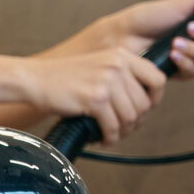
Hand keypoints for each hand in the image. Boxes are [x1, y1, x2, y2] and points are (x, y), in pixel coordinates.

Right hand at [20, 42, 171, 143]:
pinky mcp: (95, 99)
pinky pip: (113, 126)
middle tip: (123, 128)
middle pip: (144, 104)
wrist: (35, 79)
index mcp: (122, 55)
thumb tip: (143, 103)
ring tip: (112, 134)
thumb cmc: (63, 77)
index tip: (145, 109)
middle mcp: (118, 66)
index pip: (157, 78)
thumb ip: (121, 76)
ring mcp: (107, 81)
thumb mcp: (98, 65)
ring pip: (131, 117)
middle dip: (136, 121)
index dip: (155, 99)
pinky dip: (110, 137)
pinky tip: (102, 138)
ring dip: (123, 132)